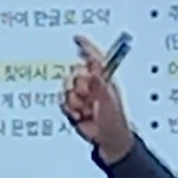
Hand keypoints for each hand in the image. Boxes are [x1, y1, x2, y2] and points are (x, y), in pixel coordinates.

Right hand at [61, 37, 135, 162]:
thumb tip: (92, 69)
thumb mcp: (109, 99)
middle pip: (75, 72)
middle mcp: (92, 84)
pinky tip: (80, 114)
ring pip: (66, 87)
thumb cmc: (115, 119)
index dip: (86, 47)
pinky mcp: (72, 106)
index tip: (77, 38)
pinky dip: (69, 108)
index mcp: (105, 78)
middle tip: (88, 96)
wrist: (108, 139)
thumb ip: (99, 84)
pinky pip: (62, 101)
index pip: (94, 58)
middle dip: (79, 84)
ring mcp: (82, 95)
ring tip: (85, 109)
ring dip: (74, 100)